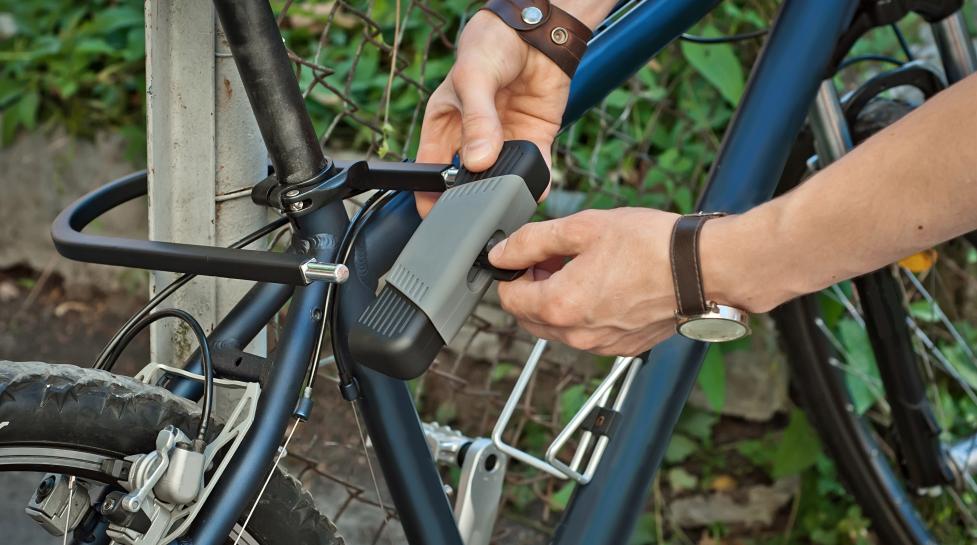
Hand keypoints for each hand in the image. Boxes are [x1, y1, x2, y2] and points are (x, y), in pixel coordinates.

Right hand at [415, 10, 569, 215]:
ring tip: (509, 196)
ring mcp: (503, 141)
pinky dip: (536, 178)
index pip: (431, 168)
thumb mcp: (472, 79)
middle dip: (472, 196)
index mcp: (444, 124)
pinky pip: (534, 166)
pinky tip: (537, 185)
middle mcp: (471, 137)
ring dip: (506, 188)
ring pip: (502, 177)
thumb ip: (476, 120)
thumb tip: (477, 160)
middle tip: (479, 209)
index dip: (430, 194)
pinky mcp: (532, 138)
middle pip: (467, 180)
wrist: (535, 30)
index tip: (437, 214)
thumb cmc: (491, 45)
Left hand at [487, 208, 683, 354]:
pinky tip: (607, 285)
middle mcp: (577, 336)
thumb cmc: (648, 244)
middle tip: (555, 258)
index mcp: (559, 306)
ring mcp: (601, 346)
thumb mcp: (581, 228)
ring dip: (559, 300)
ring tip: (585, 267)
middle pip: (530, 317)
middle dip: (533, 288)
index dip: (511, 272)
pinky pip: (589, 334)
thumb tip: (501, 254)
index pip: (508, 298)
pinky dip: (586, 313)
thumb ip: (532, 241)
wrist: (702, 268)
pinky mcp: (623, 348)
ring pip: (559, 328)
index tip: (529, 254)